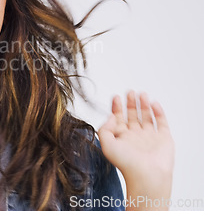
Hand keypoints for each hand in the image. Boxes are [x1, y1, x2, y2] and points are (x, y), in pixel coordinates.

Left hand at [98, 90, 173, 207]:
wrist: (147, 175)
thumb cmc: (126, 164)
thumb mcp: (106, 144)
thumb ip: (104, 128)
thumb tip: (110, 116)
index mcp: (122, 137)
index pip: (118, 118)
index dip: (116, 107)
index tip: (116, 97)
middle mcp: (135, 136)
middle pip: (132, 115)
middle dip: (130, 103)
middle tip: (129, 91)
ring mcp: (149, 137)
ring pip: (146, 116)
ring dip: (143, 104)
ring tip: (141, 94)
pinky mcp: (163, 138)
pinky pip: (161, 122)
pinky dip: (158, 112)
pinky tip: (153, 103)